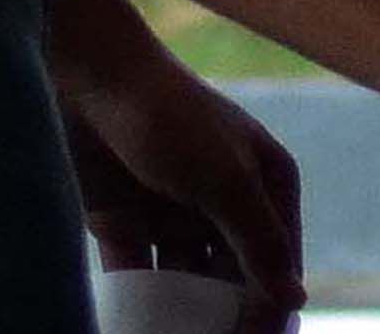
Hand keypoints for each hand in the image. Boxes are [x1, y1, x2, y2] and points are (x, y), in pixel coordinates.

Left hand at [65, 48, 305, 320]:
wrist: (85, 72)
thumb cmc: (167, 114)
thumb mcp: (224, 178)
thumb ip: (259, 242)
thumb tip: (295, 300)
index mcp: (265, 183)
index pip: (277, 265)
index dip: (268, 312)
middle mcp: (224, 201)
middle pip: (234, 280)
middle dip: (225, 321)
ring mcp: (174, 212)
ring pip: (184, 285)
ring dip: (180, 319)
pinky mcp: (124, 219)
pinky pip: (135, 276)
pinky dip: (134, 305)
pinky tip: (131, 329)